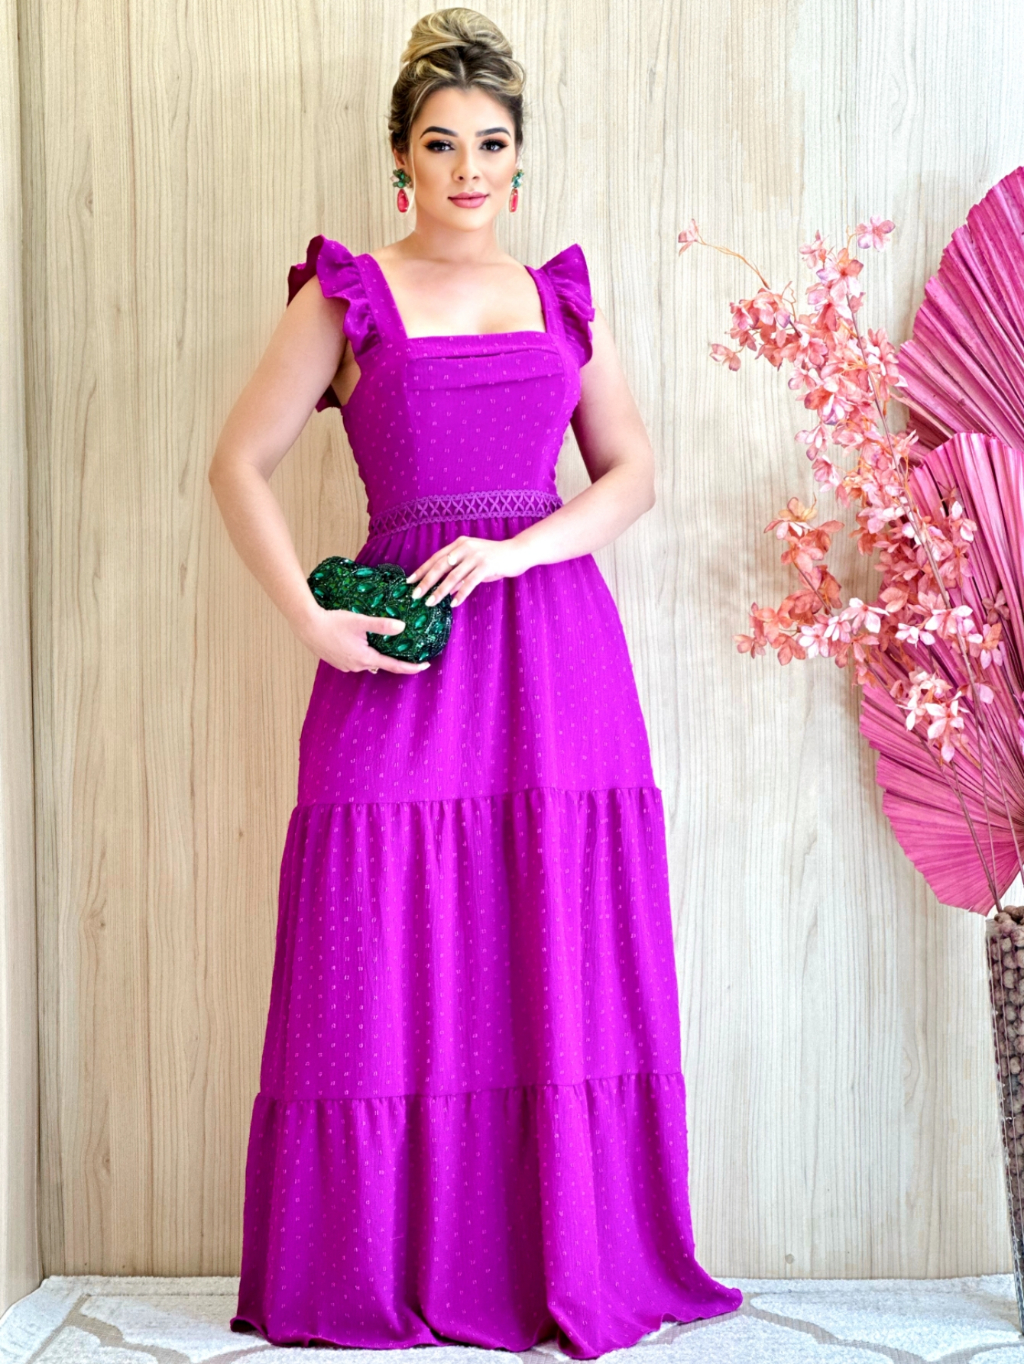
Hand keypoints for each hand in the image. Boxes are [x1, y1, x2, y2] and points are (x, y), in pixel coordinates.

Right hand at [293, 604, 429, 674]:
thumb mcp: (360, 621)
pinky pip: (356, 660)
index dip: (411, 667)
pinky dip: (362, 654)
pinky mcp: (338, 662)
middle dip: (392, 658)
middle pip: (381, 664)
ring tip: (380, 643)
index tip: (425, 665)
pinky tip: (360, 643)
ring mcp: (346, 666)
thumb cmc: (333, 622)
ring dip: (375, 654)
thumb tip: (402, 627)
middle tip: (405, 649)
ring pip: (367, 662)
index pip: (394, 666)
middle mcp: (357, 666)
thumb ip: (381, 625)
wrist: (308, 626)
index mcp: (366, 658)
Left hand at [406, 535, 528, 607]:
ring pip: (453, 576)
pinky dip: (461, 594)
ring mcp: (476, 556)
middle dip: (426, 582)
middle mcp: (465, 548)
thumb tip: (447, 591)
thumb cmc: (495, 559)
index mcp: (459, 545)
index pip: (435, 558)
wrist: (518, 552)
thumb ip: (459, 574)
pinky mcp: (487, 565)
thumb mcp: (473, 564)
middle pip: (440, 567)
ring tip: (431, 603)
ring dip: (440, 591)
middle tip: (415, 595)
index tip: (410, 582)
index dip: (422, 570)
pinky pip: (470, 582)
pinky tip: (454, 604)